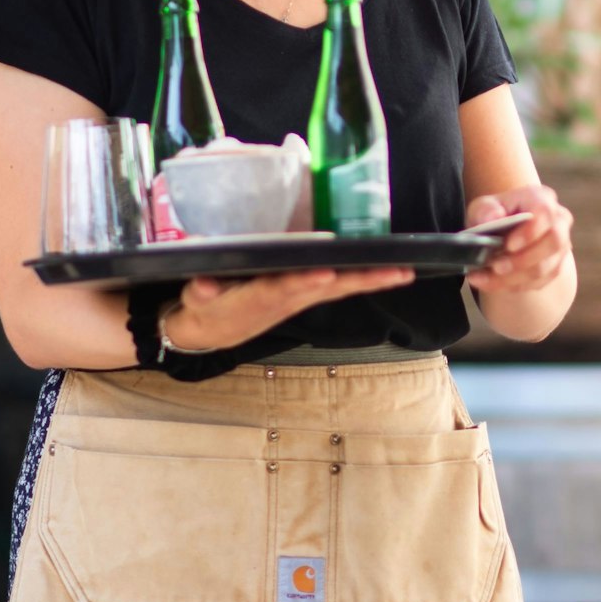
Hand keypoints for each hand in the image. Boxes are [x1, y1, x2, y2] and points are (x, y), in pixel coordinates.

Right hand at [160, 267, 415, 351]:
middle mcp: (288, 298)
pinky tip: (392, 273)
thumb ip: (201, 290)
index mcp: (260, 298)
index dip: (304, 282)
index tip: (325, 274)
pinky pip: (341, 286)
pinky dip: (365, 279)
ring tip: (404, 271)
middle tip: (394, 272)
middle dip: (360, 280)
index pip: (285, 288)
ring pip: (341, 287)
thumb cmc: (207, 306)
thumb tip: (203, 283)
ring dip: (372, 280)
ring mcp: (301, 297)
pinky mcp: (307, 294)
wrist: (214, 330)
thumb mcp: (196, 301)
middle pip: (329, 288)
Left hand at [464, 186, 573, 294]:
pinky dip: (512, 285)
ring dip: (513, 277)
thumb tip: (493, 218)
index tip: (508, 245)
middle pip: (554, 242)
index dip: (529, 231)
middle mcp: (559, 221)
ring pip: (545, 268)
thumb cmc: (495, 215)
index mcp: (542, 199)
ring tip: (484, 278)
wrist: (505, 230)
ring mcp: (560, 247)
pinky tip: (490, 282)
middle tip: (496, 267)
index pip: (544, 213)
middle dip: (523, 259)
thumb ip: (485, 210)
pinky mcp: (555, 267)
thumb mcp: (483, 206)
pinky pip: (538, 282)